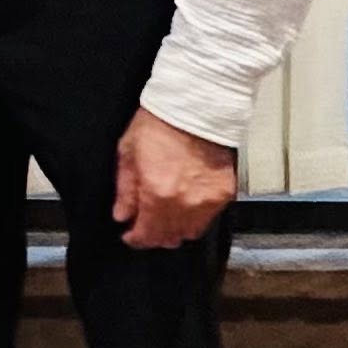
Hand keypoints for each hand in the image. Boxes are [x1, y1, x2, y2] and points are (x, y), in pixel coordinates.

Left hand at [112, 107, 236, 248]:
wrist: (195, 108)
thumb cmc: (159, 124)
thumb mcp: (128, 154)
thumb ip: (125, 191)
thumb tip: (122, 215)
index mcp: (157, 194)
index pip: (147, 234)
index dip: (136, 239)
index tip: (130, 235)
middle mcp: (185, 203)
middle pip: (170, 238)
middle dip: (155, 236)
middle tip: (145, 226)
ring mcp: (208, 200)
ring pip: (191, 232)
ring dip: (176, 229)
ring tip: (165, 216)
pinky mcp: (225, 193)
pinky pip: (209, 217)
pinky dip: (195, 216)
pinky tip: (185, 204)